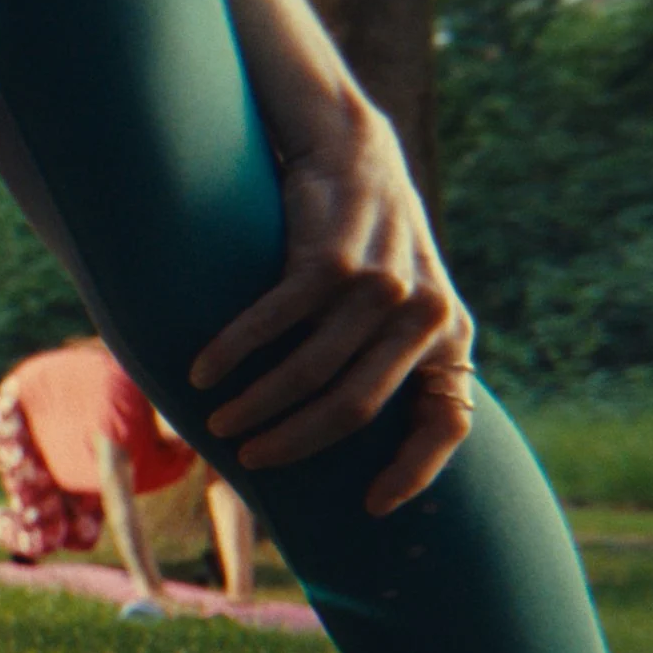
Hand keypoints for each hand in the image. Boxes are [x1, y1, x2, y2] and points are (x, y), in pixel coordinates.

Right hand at [186, 105, 475, 516]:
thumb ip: (392, 357)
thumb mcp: (402, 296)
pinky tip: (202, 370)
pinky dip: (232, 353)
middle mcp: (425, 314)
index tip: (370, 505)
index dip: (415, 472)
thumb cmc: (364, 238)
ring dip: (254, 405)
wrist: (352, 147)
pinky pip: (275, 325)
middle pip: (355, 408)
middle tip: (248, 459)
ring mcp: (381, 286)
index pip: (450, 422)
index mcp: (450, 334)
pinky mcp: (334, 260)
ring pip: (309, 373)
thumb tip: (342, 436)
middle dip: (294, 443)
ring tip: (215, 420)